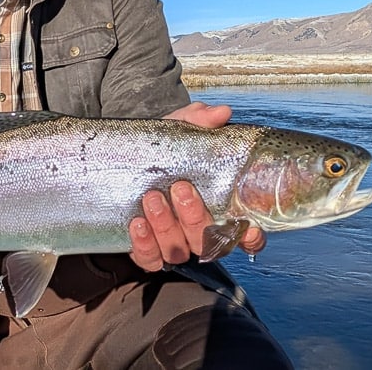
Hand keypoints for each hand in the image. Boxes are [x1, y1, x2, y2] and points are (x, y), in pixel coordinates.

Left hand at [128, 102, 265, 270]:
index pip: (245, 235)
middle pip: (209, 241)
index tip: (249, 227)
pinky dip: (144, 245)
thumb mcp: (177, 134)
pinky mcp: (147, 251)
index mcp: (218, 209)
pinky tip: (137, 223)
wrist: (120, 164)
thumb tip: (220, 113)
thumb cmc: (161, 153)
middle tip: (180, 188)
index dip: (251, 237)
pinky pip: (150, 260)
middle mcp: (198, 231)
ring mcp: (173, 243)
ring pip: (179, 250)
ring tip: (152, 198)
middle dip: (196, 217)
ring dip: (166, 226)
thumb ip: (198, 123)